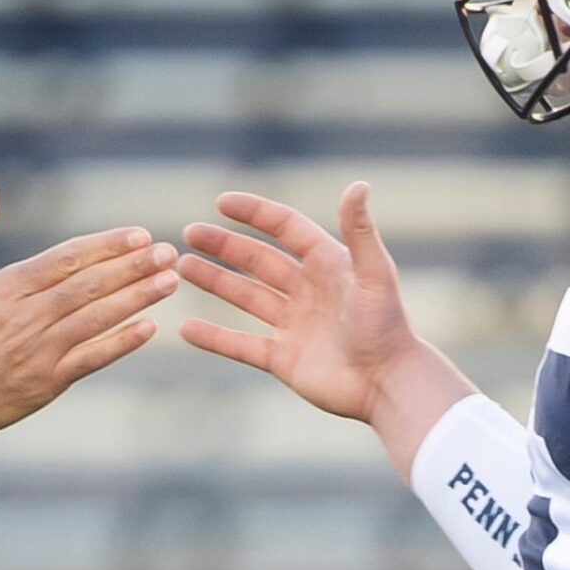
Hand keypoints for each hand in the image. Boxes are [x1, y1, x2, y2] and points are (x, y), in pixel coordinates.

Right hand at [0, 172, 177, 429]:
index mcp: (7, 286)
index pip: (66, 259)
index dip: (106, 246)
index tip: (140, 234)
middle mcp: (27, 316)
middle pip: (88, 286)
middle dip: (132, 267)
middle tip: (169, 252)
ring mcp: (40, 351)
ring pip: (96, 319)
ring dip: (136, 300)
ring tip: (169, 282)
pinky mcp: (47, 382)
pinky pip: (91, 360)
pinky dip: (120, 344)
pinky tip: (150, 328)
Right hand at [179, 183, 474, 470]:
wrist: (388, 385)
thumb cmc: (387, 328)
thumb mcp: (375, 275)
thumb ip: (360, 232)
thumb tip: (358, 184)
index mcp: (327, 265)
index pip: (285, 229)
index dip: (255, 213)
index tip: (222, 202)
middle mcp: (308, 291)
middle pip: (258, 260)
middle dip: (224, 245)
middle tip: (189, 233)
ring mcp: (294, 325)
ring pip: (246, 297)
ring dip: (215, 281)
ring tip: (182, 267)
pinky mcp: (284, 359)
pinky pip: (241, 345)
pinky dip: (214, 337)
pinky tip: (185, 327)